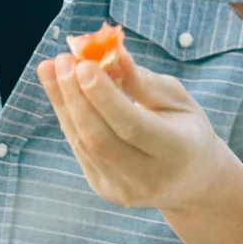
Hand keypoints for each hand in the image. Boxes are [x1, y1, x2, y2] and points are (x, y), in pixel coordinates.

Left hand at [36, 44, 225, 212]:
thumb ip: (143, 81)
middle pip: (101, 139)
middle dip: (76, 97)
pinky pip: (79, 148)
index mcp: (178, 153)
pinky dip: (66, 115)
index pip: (133, 127)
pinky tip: (57, 88)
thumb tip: (112, 54)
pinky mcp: (104, 188)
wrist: (192, 182)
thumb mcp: (177, 99)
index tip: (83, 65)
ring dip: (63, 103)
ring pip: (84, 143)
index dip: (104, 97)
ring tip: (51, 67)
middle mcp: (149, 179)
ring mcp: (123, 189)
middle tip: (63, 60)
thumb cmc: (186, 128)